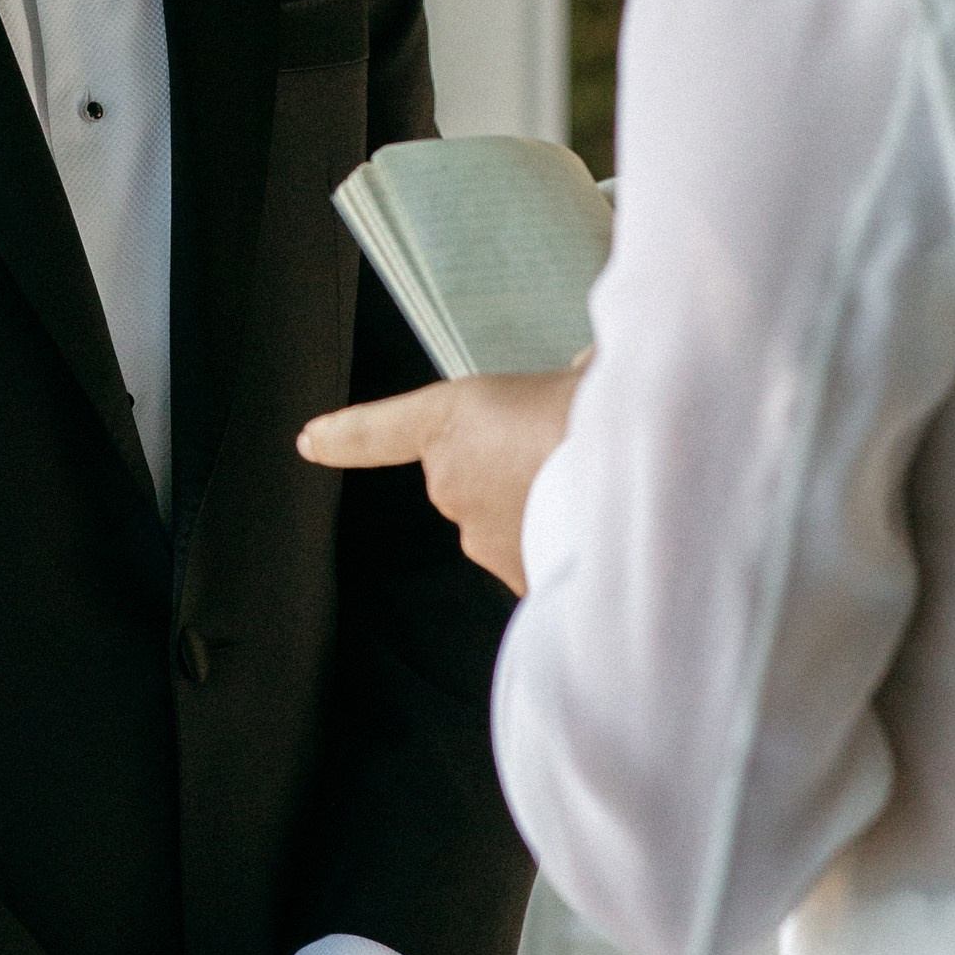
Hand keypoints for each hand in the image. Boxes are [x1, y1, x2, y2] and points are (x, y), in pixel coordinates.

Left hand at [295, 368, 582, 596]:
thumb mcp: (590, 372)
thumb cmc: (608, 416)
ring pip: (512, 520)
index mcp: (454, 418)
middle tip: (575, 449)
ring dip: (546, 509)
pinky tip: (607, 526)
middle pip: (476, 474)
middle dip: (519, 467)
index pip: (382, 430)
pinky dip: (565, 548)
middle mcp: (451, 483)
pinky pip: (537, 559)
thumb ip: (573, 374)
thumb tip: (589, 371)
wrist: (642, 490)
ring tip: (600, 487)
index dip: (347, 435)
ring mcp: (482, 540)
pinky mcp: (518, 582)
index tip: (311, 442)